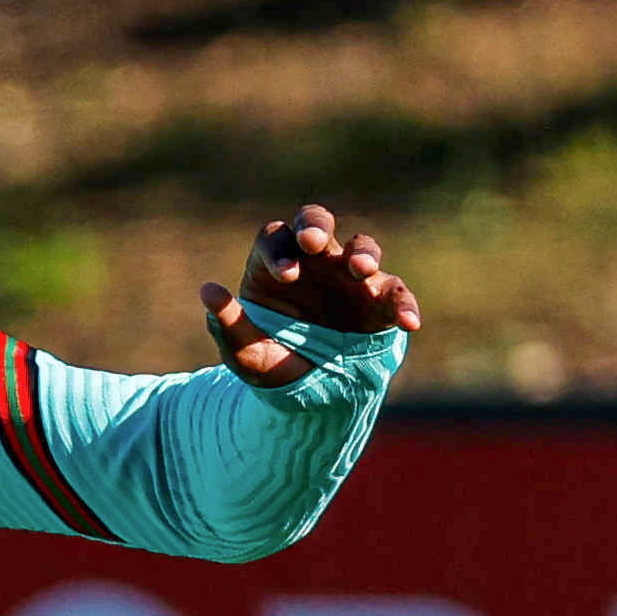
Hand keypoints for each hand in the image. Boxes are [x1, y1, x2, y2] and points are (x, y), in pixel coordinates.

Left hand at [202, 202, 420, 387]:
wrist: (305, 392)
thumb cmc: (270, 363)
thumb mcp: (242, 351)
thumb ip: (226, 322)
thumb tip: (207, 290)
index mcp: (275, 266)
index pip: (275, 238)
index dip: (279, 250)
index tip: (285, 276)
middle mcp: (314, 263)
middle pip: (317, 223)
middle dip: (316, 225)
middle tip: (313, 242)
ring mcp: (350, 278)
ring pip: (362, 248)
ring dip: (363, 254)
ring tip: (360, 271)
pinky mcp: (380, 302)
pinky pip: (397, 294)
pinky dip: (405, 305)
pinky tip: (409, 323)